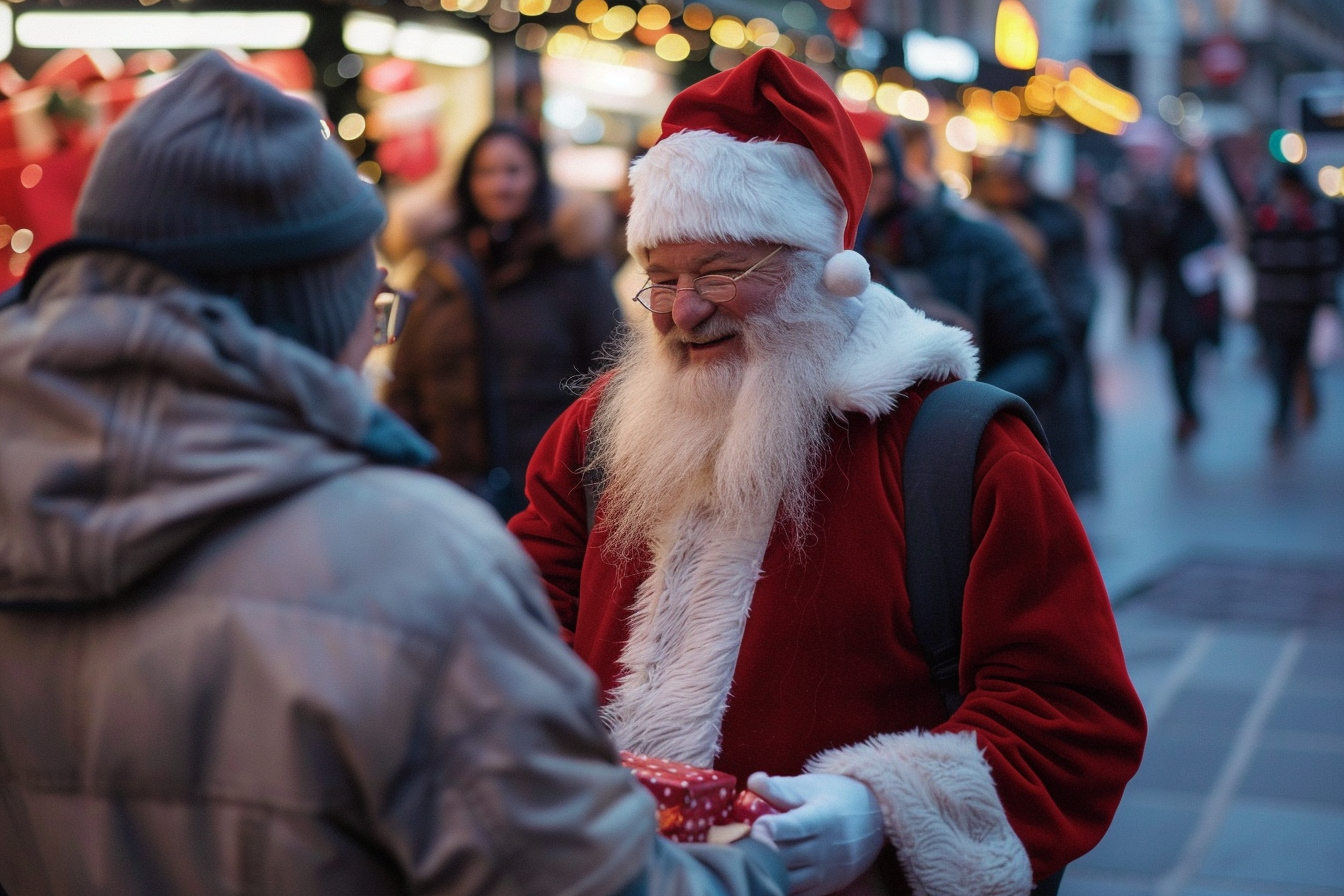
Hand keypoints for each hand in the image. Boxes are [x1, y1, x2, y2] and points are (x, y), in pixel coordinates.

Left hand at [747, 772, 884, 895]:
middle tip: (733, 840)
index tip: (755, 826)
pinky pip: (796, 893)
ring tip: (742, 856)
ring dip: (763, 868)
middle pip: (785, 854)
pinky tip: (761, 872)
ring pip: (787, 877)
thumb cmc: (836, 797)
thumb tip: (753, 780)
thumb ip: (781, 788)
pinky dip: (776, 883)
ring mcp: (827, 871)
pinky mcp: (826, 886)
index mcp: (823, 818)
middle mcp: (826, 848)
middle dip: (757, 849)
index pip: (796, 826)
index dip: (774, 828)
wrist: (875, 819)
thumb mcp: (812, 786)